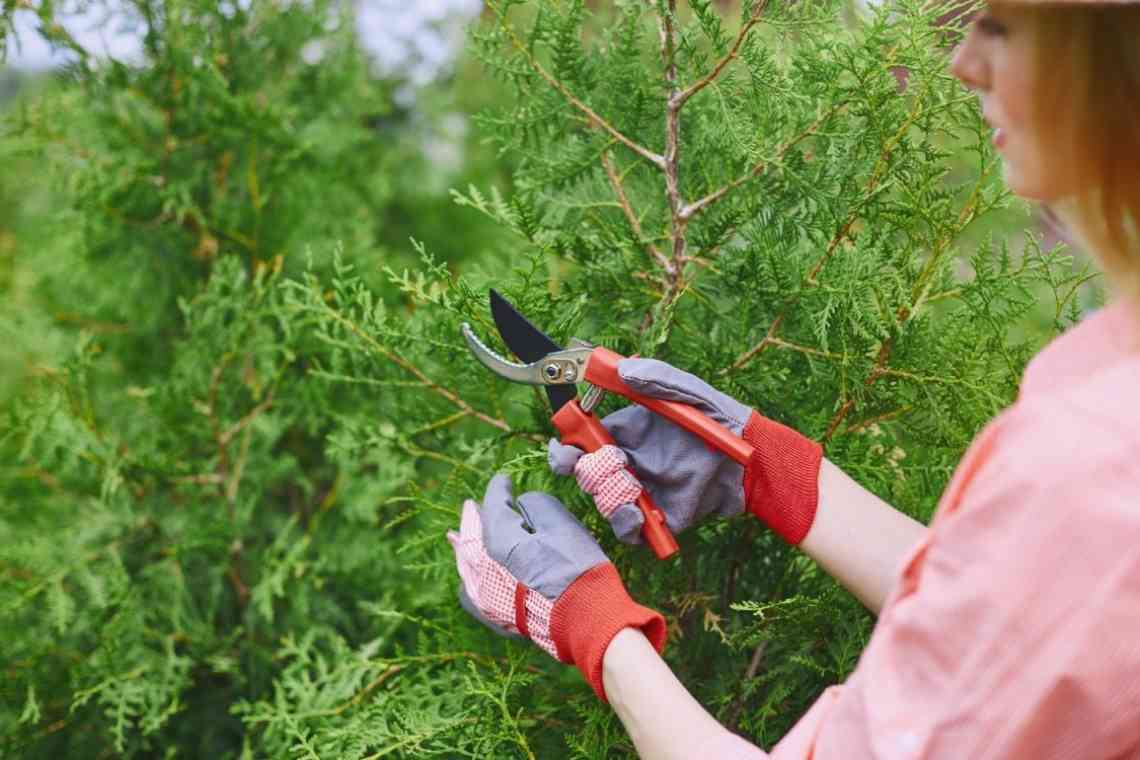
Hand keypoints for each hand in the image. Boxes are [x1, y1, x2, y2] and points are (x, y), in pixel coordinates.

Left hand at [447, 474, 666, 699]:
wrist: (586, 621)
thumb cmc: (577, 570)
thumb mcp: (562, 525)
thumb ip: (536, 505)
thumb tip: (522, 505)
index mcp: (499, 543)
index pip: (493, 507)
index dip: (498, 490)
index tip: (504, 480)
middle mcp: (485, 569)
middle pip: (473, 536)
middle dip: (474, 519)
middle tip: (471, 506)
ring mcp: (487, 596)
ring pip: (467, 564)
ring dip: (465, 546)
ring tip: (458, 536)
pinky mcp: (496, 616)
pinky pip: (472, 593)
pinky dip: (469, 579)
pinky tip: (469, 577)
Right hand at [548, 358, 821, 545]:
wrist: (754, 460)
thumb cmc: (722, 418)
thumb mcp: (689, 392)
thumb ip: (657, 378)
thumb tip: (622, 371)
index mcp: (626, 431)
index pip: (581, 441)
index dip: (566, 448)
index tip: (565, 451)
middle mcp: (629, 462)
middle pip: (586, 474)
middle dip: (587, 472)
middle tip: (611, 465)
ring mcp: (643, 491)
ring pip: (604, 502)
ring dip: (608, 496)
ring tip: (630, 487)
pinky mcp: (659, 518)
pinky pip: (630, 530)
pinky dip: (627, 525)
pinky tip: (637, 515)